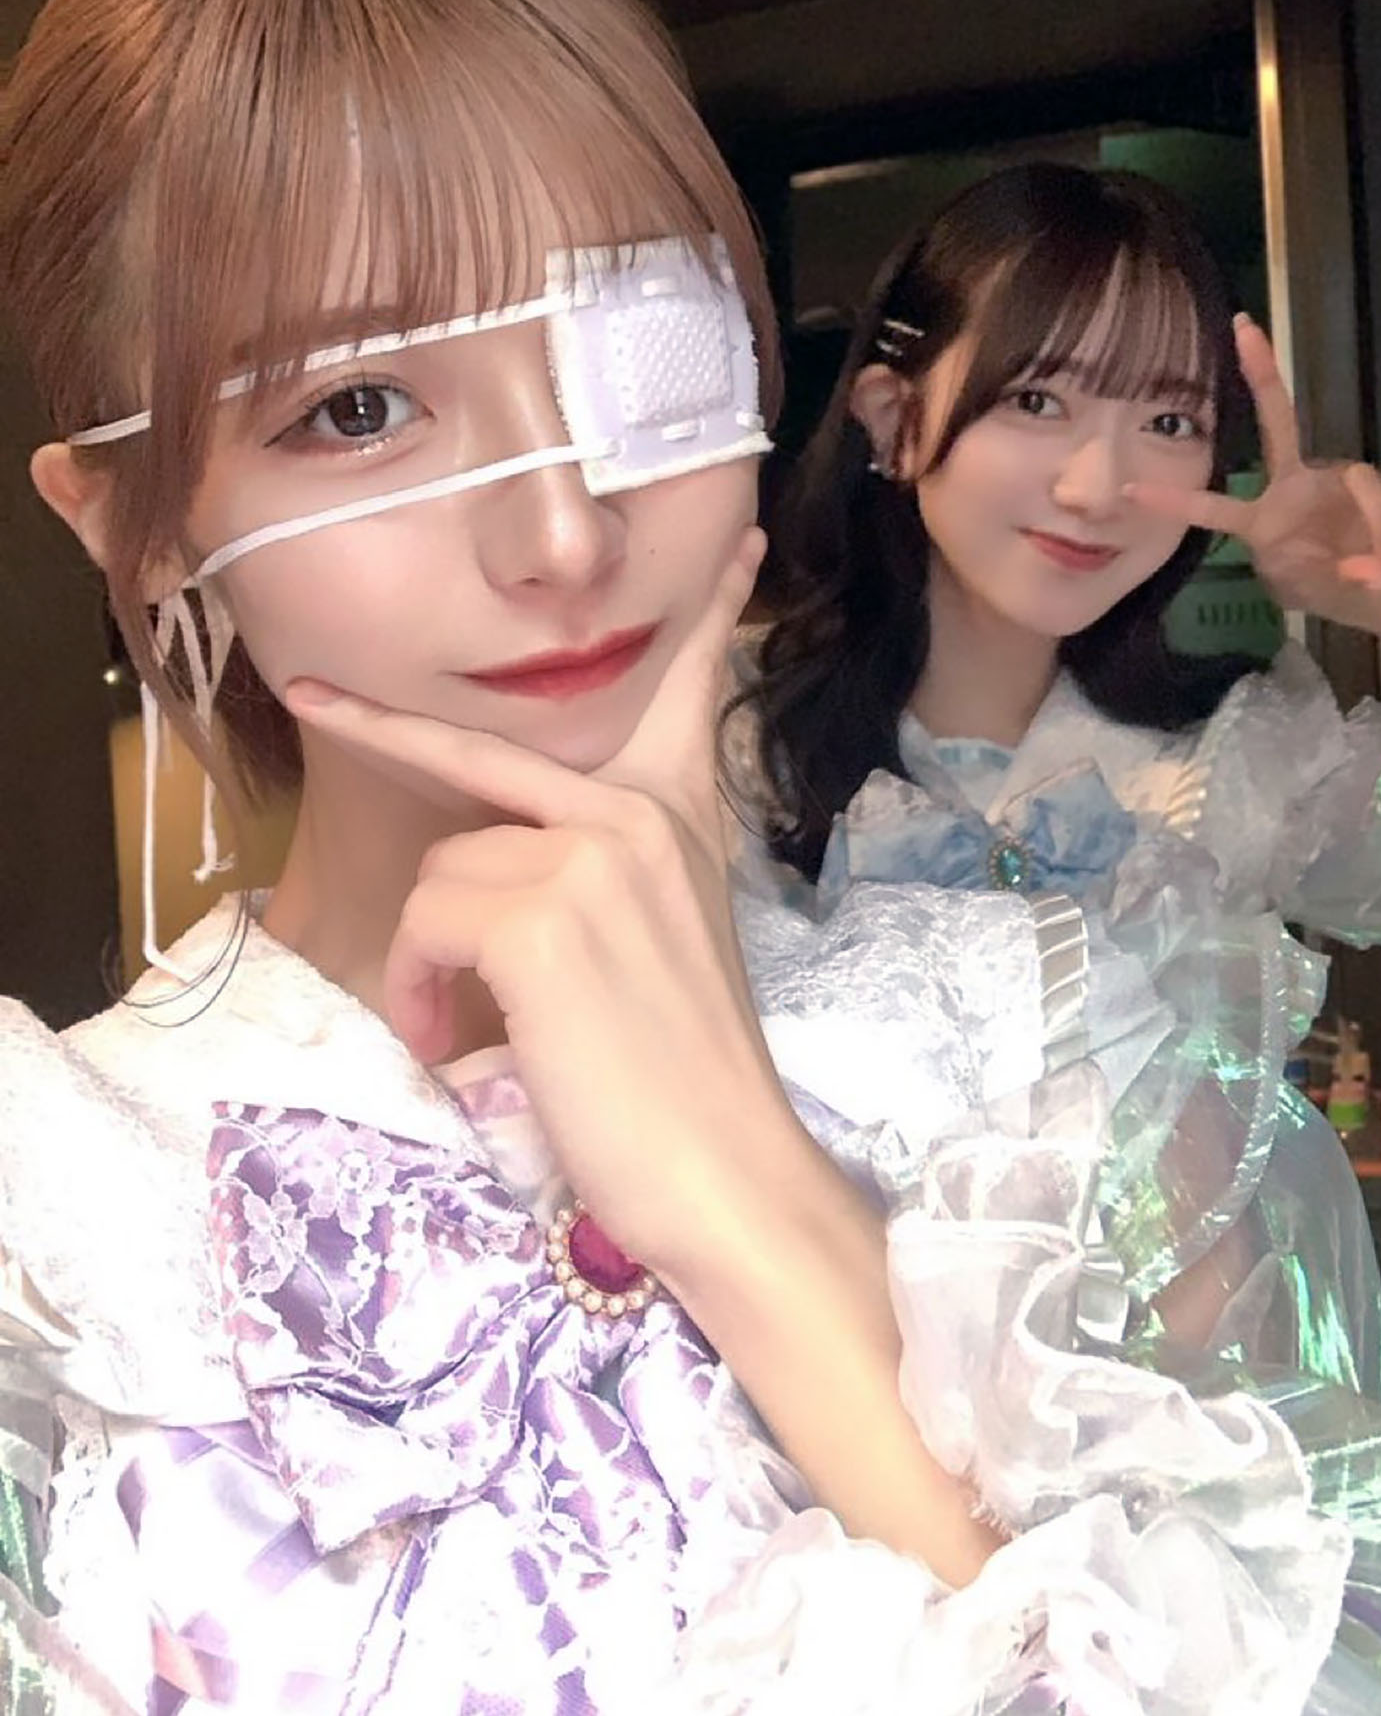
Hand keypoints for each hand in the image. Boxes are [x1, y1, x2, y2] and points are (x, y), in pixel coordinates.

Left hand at [285, 529, 812, 1275]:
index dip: (712, 618)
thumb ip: (608, 880)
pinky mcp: (538, 911)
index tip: (736, 545)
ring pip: (444, 869)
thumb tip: (495, 884)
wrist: (724, 1170)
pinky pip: (427, 922)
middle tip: (308, 695)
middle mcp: (640, 814)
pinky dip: (422, 988)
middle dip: (381, 725)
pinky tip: (462, 1040)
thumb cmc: (684, 1079)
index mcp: (682, 821)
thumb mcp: (665, 947)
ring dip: (430, 957)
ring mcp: (592, 853)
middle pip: (484, 758)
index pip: (695, 692)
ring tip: (464, 1028)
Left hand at [1125, 315, 1380, 617]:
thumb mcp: (1305, 587)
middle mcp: (1289, 484)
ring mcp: (1328, 479)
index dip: (1174, 501)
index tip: (1127, 491)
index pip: (1210, 506)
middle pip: (1277, 420)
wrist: (1360, 585)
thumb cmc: (1312, 578)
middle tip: (1243, 328)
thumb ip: (1328, 578)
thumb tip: (1370, 574)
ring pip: (1358, 479)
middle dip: (1260, 373)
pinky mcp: (1366, 484)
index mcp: (1259, 517)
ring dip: (1378, 520)